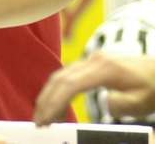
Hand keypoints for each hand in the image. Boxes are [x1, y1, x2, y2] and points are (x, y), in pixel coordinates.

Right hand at [34, 52, 154, 125]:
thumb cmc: (152, 88)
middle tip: (38, 121)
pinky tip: (57, 105)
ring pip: (60, 76)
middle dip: (46, 100)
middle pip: (60, 78)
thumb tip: (103, 104)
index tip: (45, 120)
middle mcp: (93, 60)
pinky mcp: (90, 64)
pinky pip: (67, 76)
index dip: (54, 102)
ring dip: (49, 95)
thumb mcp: (142, 102)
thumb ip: (121, 105)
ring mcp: (90, 60)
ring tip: (44, 117)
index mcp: (105, 69)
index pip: (70, 84)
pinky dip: (57, 90)